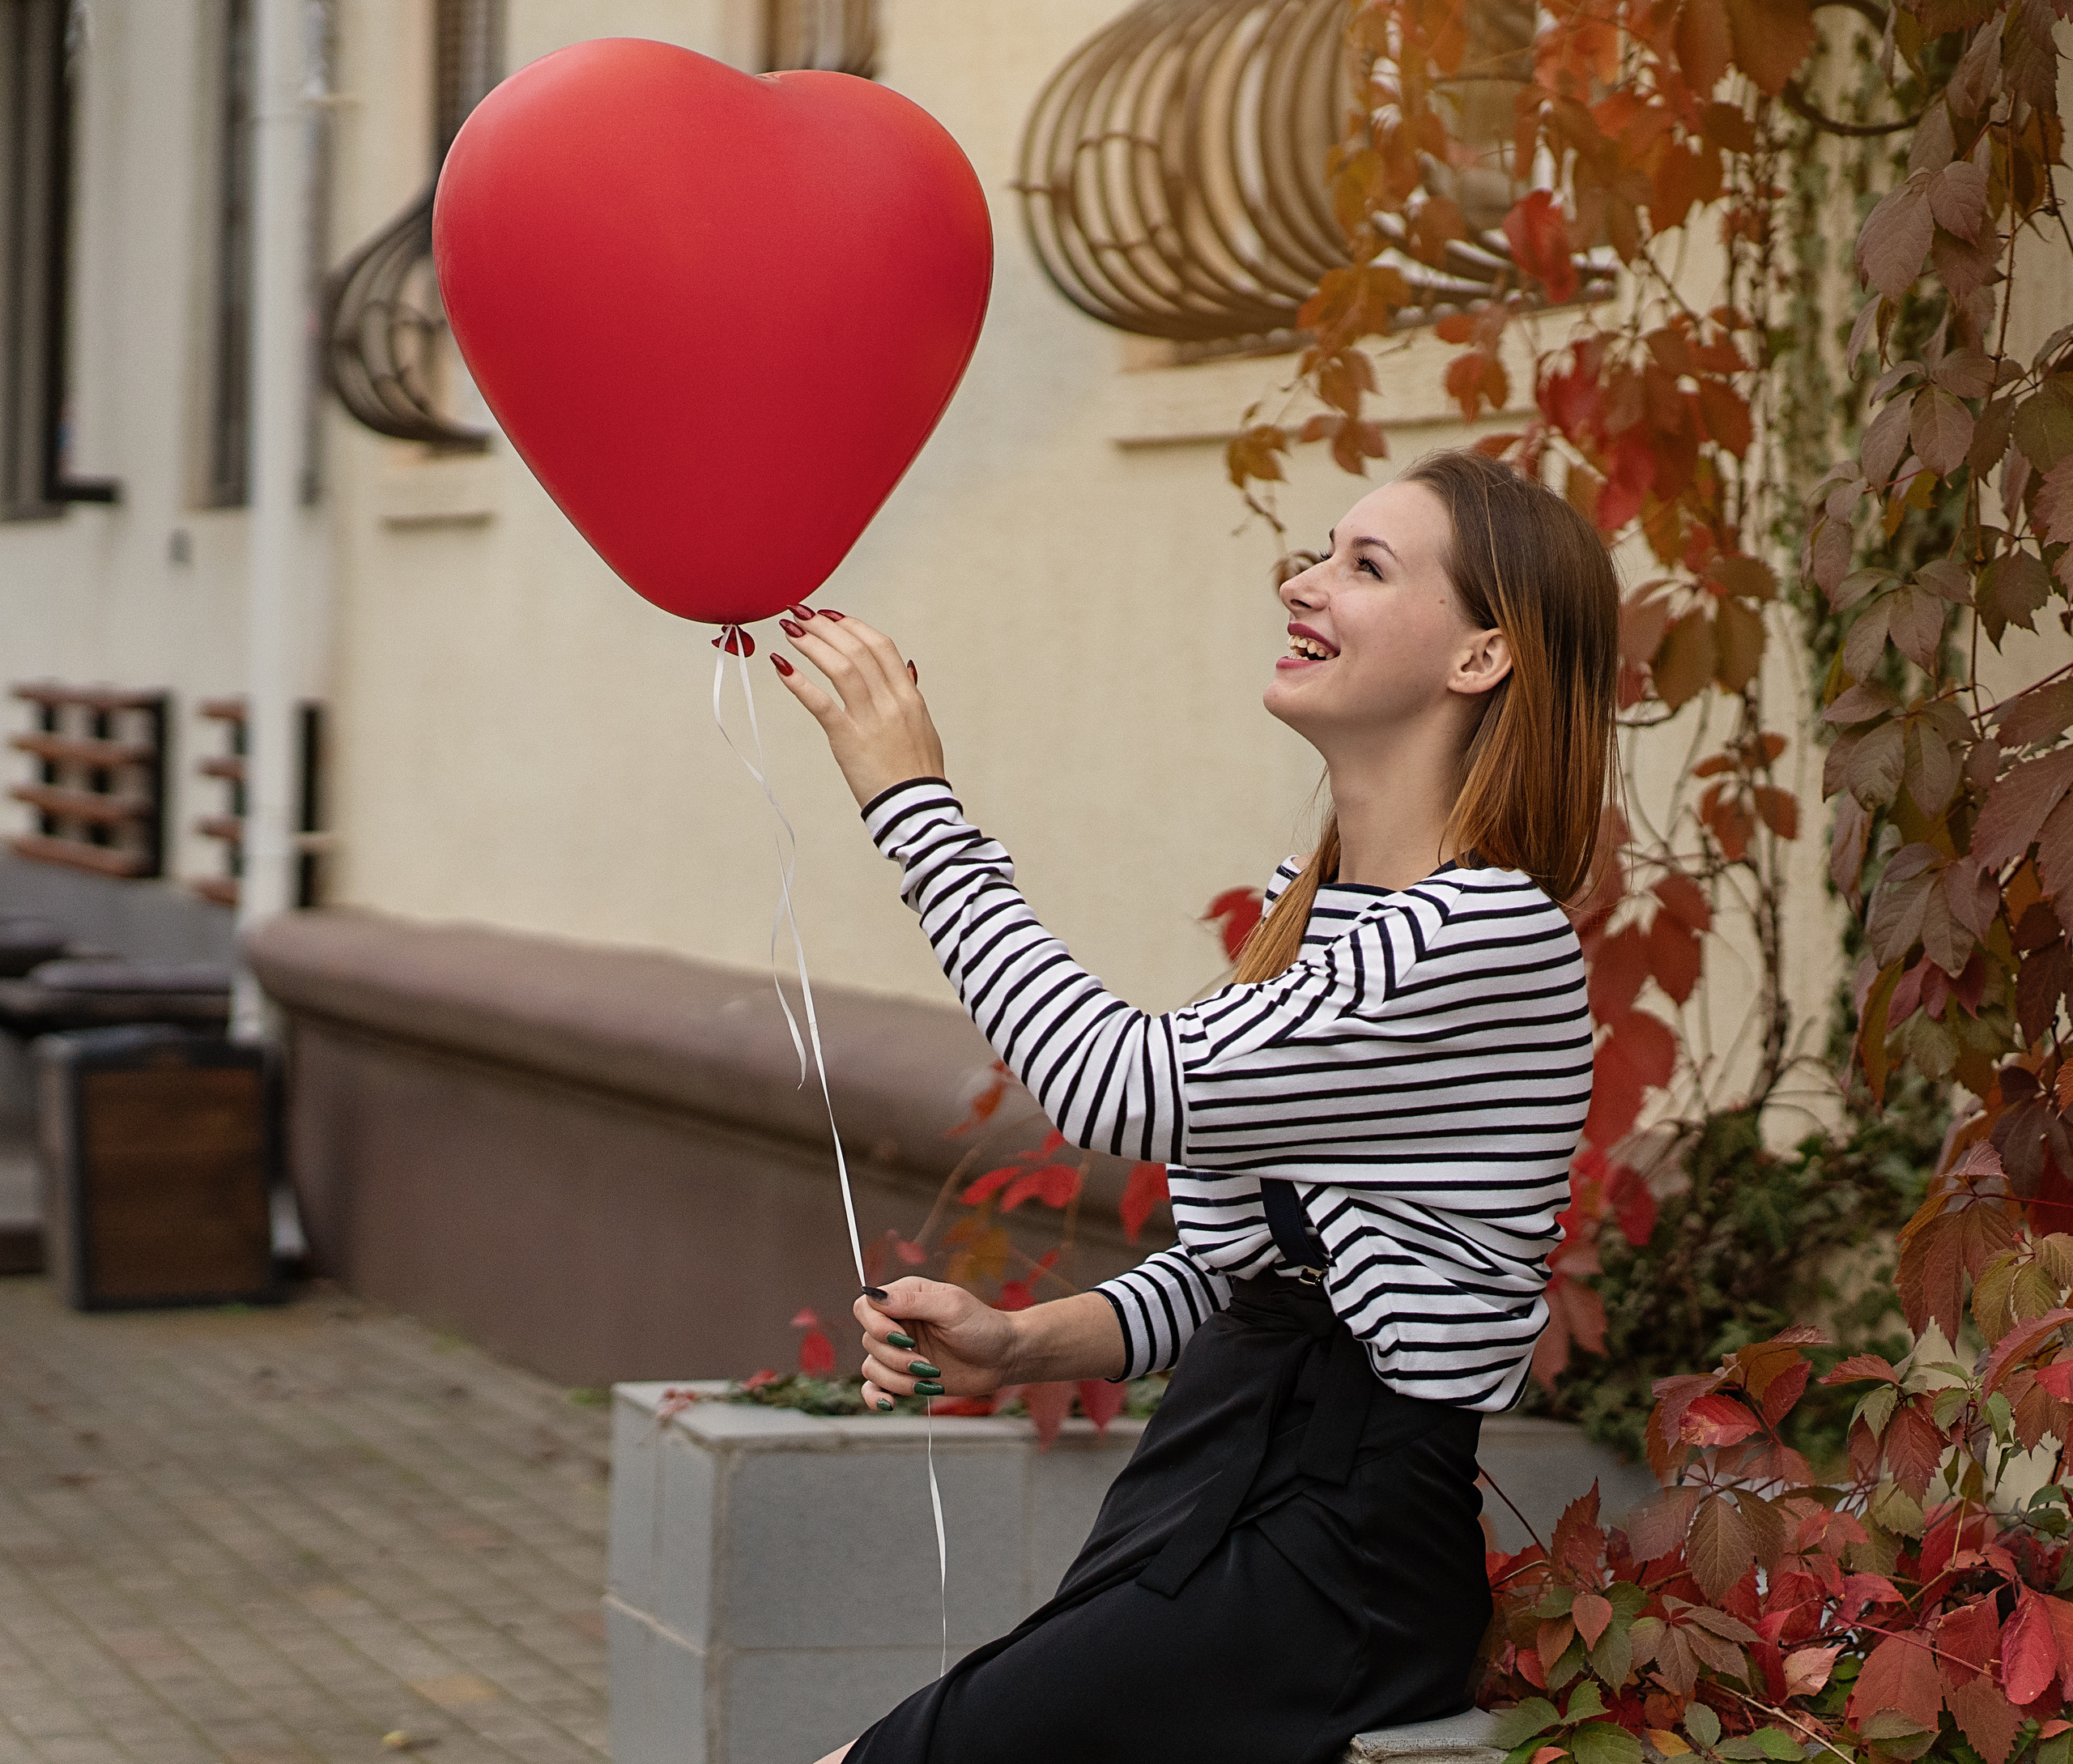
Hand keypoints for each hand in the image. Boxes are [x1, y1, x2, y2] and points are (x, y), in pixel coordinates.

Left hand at [772, 608, 945, 806]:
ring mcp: (870, 719)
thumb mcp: (923, 726)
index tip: (831, 616)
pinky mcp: (848, 739)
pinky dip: (799, 682)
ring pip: (840, 667)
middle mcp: (891, 701)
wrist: (915, 808)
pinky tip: (781, 666)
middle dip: (825, 627)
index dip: (852, 625)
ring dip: (811, 644)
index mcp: (909, 695)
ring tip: (789, 631)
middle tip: (801, 615)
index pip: (881, 645)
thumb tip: (907, 668)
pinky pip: (820, 703)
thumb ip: (911, 694)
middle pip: (857, 649)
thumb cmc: (917, 771)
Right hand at [855, 1278, 1016, 1406]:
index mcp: (906, 1297)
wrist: (1003, 1358)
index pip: (866, 1307)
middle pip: (868, 1341)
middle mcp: (898, 1322)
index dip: (877, 1326)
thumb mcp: (951, 1307)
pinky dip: (877, 1397)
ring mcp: (899, 1351)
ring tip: (930, 1379)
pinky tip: (890, 1403)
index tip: (905, 1339)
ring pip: (872, 1367)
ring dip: (898, 1380)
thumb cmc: (983, 1326)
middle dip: (896, 1359)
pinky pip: (874, 1387)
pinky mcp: (904, 1376)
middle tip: (927, 1364)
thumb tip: (874, 1295)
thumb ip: (912, 1302)